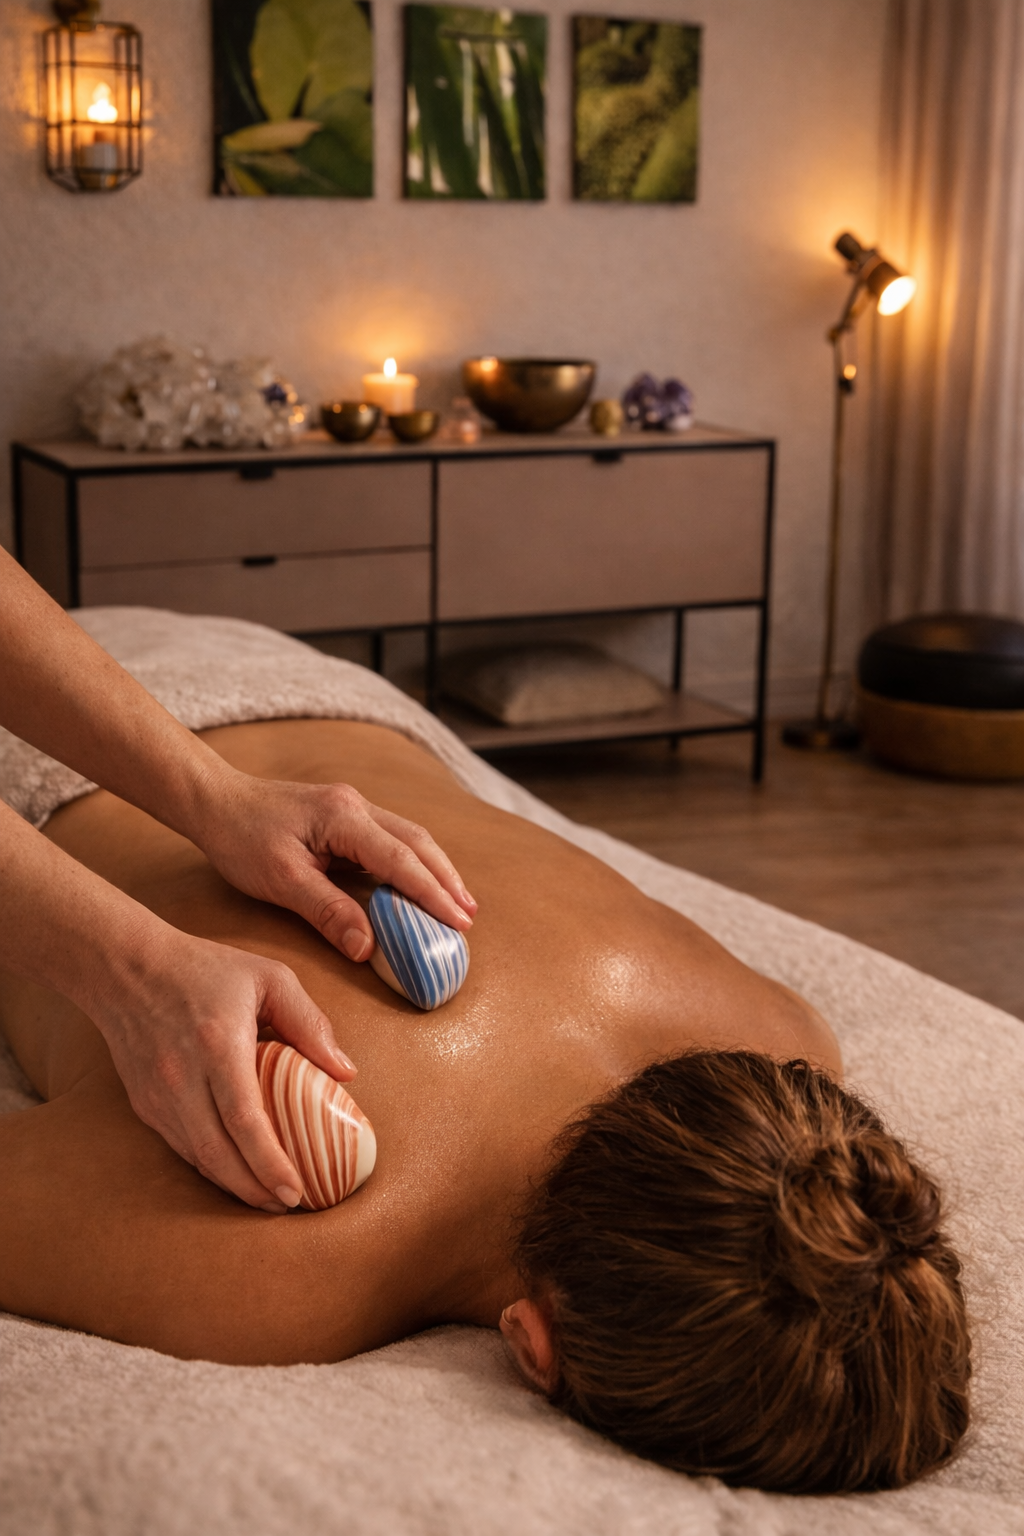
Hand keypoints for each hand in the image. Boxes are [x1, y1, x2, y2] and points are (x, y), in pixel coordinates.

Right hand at [92, 922, 355, 1210]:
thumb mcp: (269, 977)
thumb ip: (309, 1022)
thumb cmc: (205, 969)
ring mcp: (157, 1095)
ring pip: (197, 1157)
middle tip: (290, 1205)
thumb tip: (345, 1072)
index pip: (244, 1119)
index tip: (296, 1190)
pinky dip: (211, 1167)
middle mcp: (181, 1077)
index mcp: (217, 1045)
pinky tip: (237, 1174)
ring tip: (270, 1199)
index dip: (270, 1162)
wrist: (126, 968)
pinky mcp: (144, 1104)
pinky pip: (181, 1148)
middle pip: (218, 1153)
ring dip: (234, 1185)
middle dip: (255, 1189)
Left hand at [195, 773, 476, 960]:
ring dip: (435, 870)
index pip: (401, 860)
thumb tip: (369, 947)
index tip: (459, 923)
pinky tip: (420, 884)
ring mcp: (354, 808)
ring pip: (409, 838)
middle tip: (469, 917)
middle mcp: (357, 806)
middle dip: (447, 880)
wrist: (216, 802)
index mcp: (343, 818)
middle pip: (418, 843)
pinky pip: (391, 840)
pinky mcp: (346, 816)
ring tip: (457, 904)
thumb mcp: (281, 882)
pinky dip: (413, 864)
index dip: (433, 894)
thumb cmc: (241, 840)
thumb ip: (327, 912)